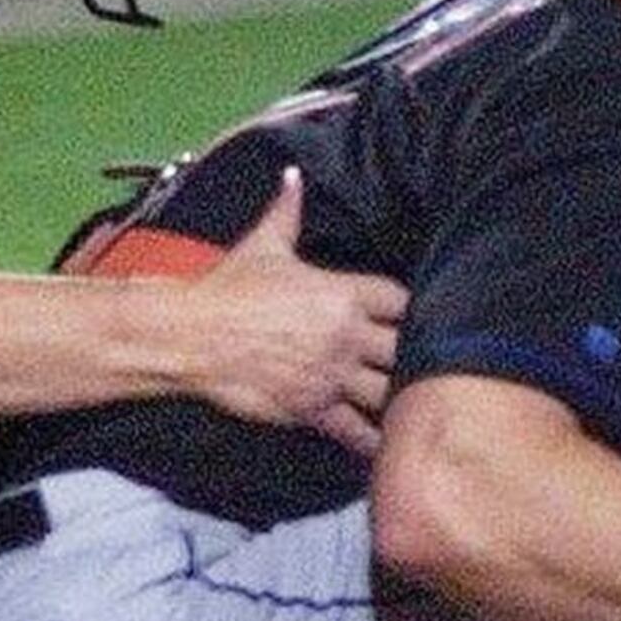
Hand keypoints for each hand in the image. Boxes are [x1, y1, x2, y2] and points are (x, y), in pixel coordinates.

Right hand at [178, 168, 406, 455]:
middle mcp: (346, 335)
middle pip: (408, 349)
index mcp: (344, 293)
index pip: (404, 301)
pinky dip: (375, 440)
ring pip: (389, 393)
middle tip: (432, 363)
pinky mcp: (311, 408)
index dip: (418, 309)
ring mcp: (331, 375)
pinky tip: (393, 445)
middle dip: (417, 355)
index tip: (424, 315)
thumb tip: (292, 175)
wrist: (188, 336)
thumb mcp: (263, 245)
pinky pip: (356, 431)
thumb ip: (287, 211)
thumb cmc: (226, 288)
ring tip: (422, 403)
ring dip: (403, 397)